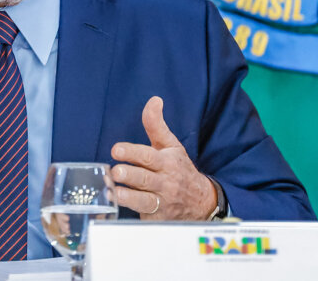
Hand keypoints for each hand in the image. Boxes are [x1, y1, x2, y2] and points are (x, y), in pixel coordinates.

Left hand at [110, 96, 215, 219]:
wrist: (202, 202)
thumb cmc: (180, 169)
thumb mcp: (171, 145)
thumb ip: (156, 124)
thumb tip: (154, 100)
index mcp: (167, 162)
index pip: (148, 156)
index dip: (131, 152)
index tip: (116, 149)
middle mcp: (165, 183)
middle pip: (145, 178)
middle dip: (130, 175)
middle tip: (116, 172)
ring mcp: (162, 202)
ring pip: (144, 200)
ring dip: (128, 196)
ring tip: (115, 191)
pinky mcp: (158, 218)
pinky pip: (144, 216)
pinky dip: (131, 212)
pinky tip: (116, 206)